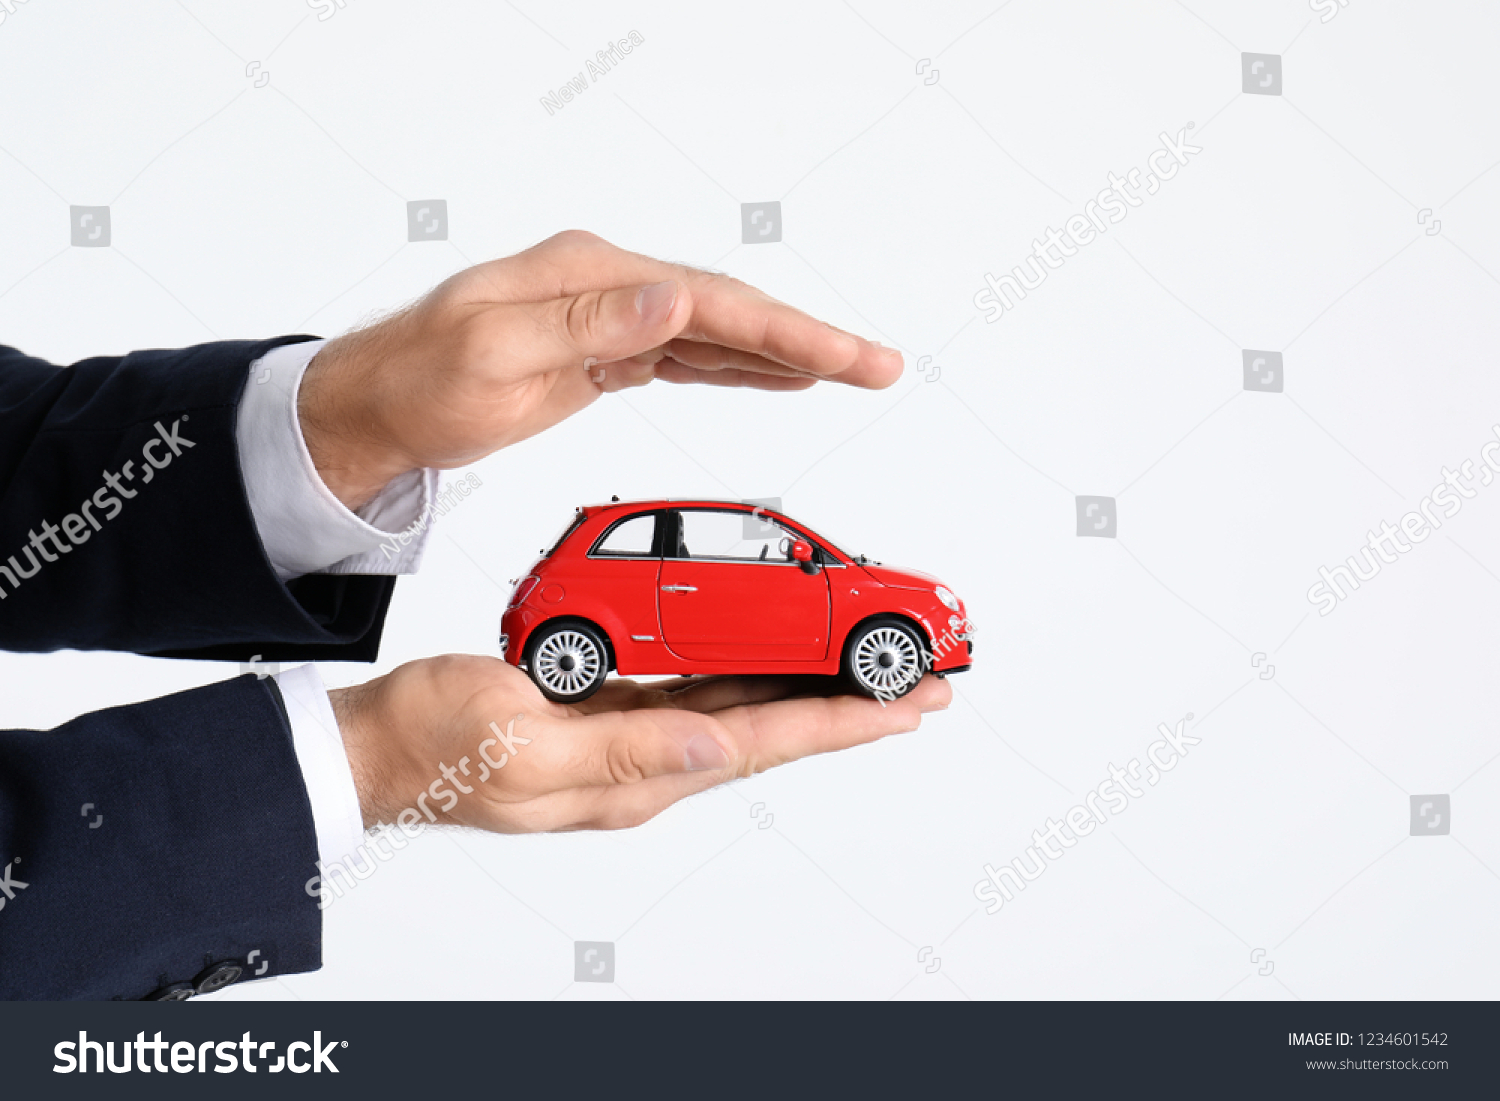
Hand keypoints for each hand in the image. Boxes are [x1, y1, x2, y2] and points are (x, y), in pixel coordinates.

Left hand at [298, 230, 905, 508]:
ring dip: (784, 352)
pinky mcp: (604, 352)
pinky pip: (687, 354)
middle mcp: (607, 286)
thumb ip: (590, 324)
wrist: (379, 405)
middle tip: (878, 366)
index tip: (844, 356)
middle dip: (809, 340)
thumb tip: (673, 295)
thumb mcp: (494, 354)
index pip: (707, 300)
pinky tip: (775, 374)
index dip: (784, 330)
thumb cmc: (419, 381)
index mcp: (587, 275)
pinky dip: (738, 365)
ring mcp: (608, 316)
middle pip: (729, 310)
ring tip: (851, 369)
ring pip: (716, 331)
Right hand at [328, 655, 948, 831]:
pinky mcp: (609, 710)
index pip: (765, 744)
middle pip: (774, 728)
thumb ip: (626, 750)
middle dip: (850, 705)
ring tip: (869, 672)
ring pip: (744, 706)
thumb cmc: (436, 746)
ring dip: (810, 689)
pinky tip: (770, 655)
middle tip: (922, 685)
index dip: (842, 723)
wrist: (379, 744)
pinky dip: (747, 670)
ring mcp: (630, 736)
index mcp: (636, 774)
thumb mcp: (525, 748)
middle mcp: (647, 759)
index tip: (910, 707)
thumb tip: (718, 746)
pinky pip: (697, 689)